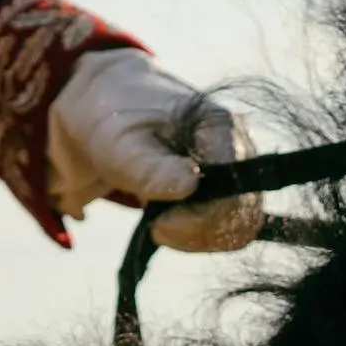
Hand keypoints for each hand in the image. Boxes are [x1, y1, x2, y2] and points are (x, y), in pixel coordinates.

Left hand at [48, 48, 262, 251]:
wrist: (102, 109)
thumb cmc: (113, 118)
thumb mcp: (119, 142)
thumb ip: (148, 166)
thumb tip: (188, 186)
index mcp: (219, 128)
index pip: (236, 188)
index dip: (201, 217)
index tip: (158, 225)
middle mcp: (236, 150)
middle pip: (242, 212)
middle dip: (197, 231)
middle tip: (155, 228)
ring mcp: (230, 171)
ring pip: (235, 225)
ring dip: (195, 237)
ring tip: (157, 225)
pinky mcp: (217, 189)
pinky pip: (222, 227)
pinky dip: (194, 236)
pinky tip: (164, 225)